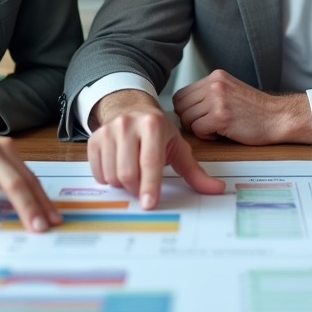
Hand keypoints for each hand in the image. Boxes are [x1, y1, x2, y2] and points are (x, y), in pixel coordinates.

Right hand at [90, 90, 225, 208]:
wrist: (130, 107)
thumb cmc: (157, 130)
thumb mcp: (178, 147)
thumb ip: (195, 172)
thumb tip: (216, 189)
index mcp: (153, 125)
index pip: (150, 162)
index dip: (150, 185)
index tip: (149, 204)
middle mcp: (128, 125)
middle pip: (128, 173)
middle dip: (136, 188)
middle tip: (144, 187)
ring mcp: (108, 131)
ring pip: (111, 175)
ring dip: (122, 184)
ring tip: (133, 173)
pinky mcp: (94, 139)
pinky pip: (97, 171)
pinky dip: (107, 178)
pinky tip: (118, 168)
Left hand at [172, 70, 311, 144]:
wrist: (278, 117)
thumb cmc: (256, 110)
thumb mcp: (231, 90)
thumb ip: (209, 93)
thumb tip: (184, 106)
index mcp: (216, 76)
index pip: (181, 93)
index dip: (186, 109)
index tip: (198, 116)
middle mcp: (214, 84)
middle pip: (180, 106)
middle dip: (190, 119)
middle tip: (206, 125)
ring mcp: (217, 99)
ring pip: (187, 118)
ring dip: (198, 128)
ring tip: (216, 128)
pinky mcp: (220, 116)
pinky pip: (197, 129)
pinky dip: (206, 136)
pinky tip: (220, 133)